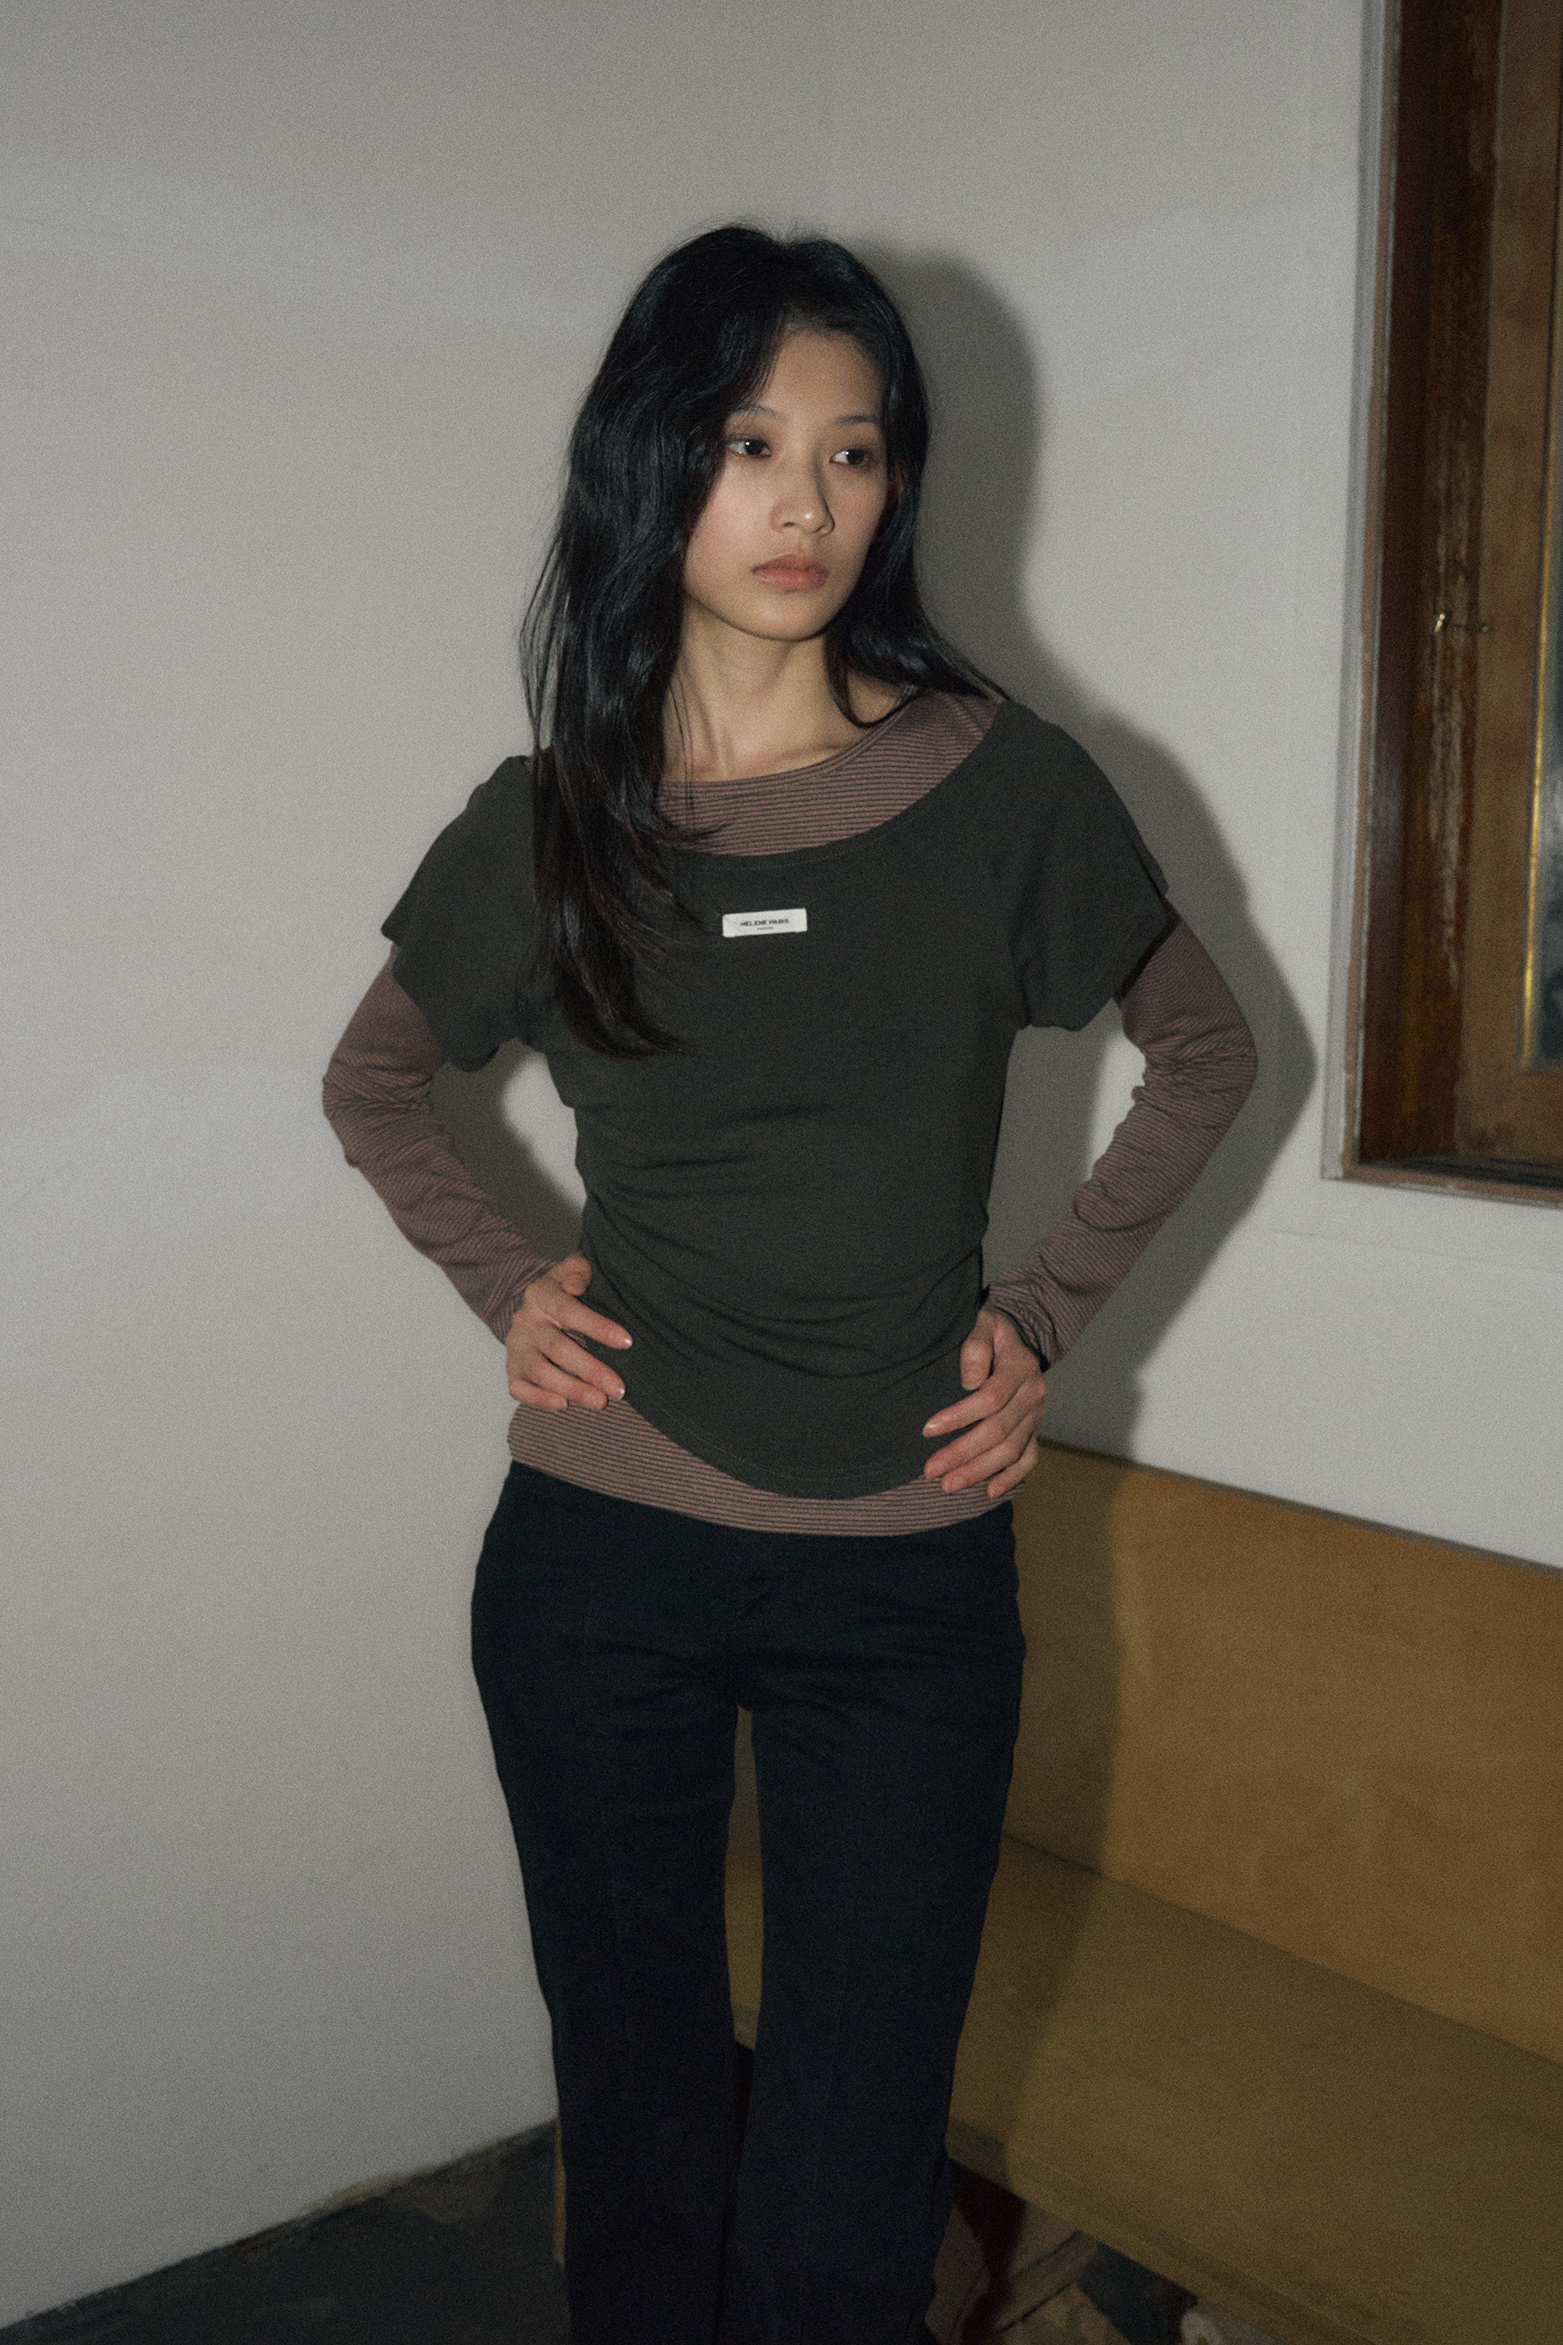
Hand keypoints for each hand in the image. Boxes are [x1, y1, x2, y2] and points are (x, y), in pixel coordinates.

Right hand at [505, 1254, 631, 1411]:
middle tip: (618, 1388)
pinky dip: (539, 1399)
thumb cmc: (566, 1291)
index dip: (598, 1327)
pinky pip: (519, 1389)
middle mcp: (525, 1322)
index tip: (627, 1342)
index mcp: (541, 1295)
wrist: (537, 1306)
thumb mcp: (573, 1271)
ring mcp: (517, 1348)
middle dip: (590, 1370)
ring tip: (600, 1401)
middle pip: (557, 1348)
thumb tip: (576, 1285)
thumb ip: (578, 1270)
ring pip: (540, 1372)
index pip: (568, 1311)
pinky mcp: (512, 1370)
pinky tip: (563, 1405)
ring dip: (571, 1389)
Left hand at [922, 1307, 1045, 1497]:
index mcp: (1020, 1366)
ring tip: (948, 1485)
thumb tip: (969, 1382)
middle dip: (964, 1453)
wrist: (1018, 1337)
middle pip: (999, 1430)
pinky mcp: (1034, 1428)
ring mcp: (1036, 1414)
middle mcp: (1033, 1393)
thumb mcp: (982, 1324)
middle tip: (931, 1470)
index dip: (960, 1416)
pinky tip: (990, 1491)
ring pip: (1011, 1449)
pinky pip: (1029, 1457)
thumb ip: (975, 1346)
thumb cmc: (989, 1331)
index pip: (991, 1397)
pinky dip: (1012, 1477)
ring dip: (980, 1470)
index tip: (928, 1429)